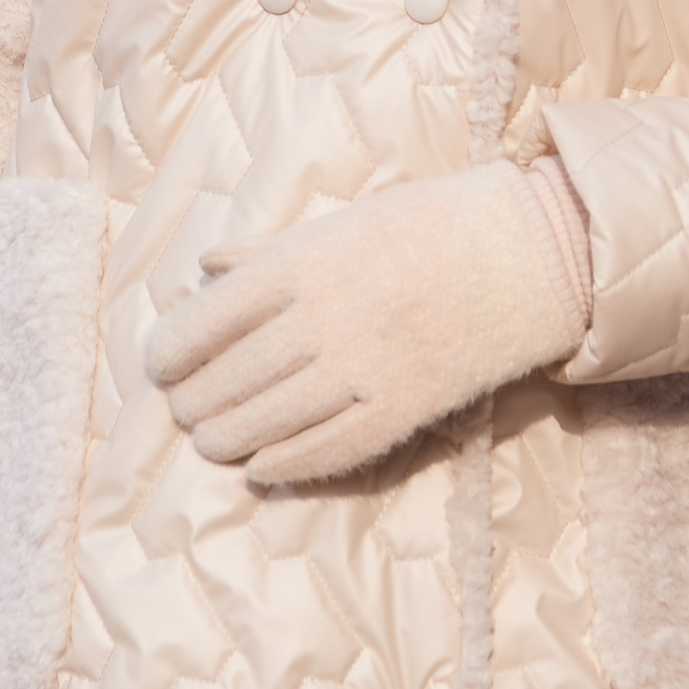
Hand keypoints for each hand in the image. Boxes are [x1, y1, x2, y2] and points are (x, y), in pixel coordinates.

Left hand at [146, 159, 590, 485]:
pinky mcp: (404, 409)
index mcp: (306, 261)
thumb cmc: (430, 224)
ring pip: (270, 419)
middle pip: (232, 376)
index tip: (160, 364)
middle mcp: (327, 317)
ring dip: (227, 437)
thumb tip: (206, 267)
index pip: (210, 318)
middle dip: (196, 400)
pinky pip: (328, 449)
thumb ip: (272, 250)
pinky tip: (260, 469)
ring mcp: (365, 368)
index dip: (173, 349)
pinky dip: (285, 464)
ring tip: (211, 440)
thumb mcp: (344, 219)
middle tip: (183, 408)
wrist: (528, 251)